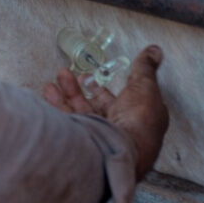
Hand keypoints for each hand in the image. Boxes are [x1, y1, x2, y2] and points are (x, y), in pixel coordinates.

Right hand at [42, 45, 168, 178]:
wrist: (118, 151)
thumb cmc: (138, 122)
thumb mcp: (145, 86)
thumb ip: (145, 68)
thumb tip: (154, 50)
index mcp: (138, 119)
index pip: (120, 102)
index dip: (104, 88)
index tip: (91, 76)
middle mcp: (119, 131)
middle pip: (96, 108)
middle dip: (81, 89)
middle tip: (67, 75)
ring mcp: (100, 139)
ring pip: (81, 114)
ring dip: (68, 94)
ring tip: (57, 78)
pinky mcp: (83, 144)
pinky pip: (68, 123)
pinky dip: (57, 107)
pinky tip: (49, 94)